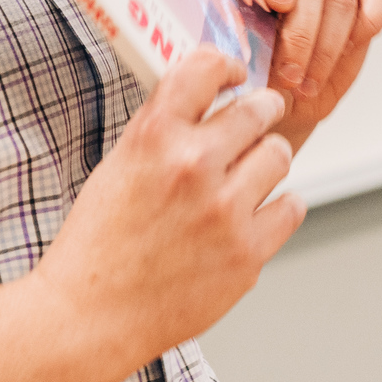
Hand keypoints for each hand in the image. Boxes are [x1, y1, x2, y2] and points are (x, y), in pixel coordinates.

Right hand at [32, 48, 304, 367]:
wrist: (90, 315)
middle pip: (258, 109)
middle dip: (261, 111)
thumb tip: (211, 98)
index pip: (207, 67)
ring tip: (249, 176)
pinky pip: (292, 207)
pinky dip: (277, 208)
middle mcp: (193, 165)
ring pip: (280, 155)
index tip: (237, 74)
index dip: (228, 66)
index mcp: (154, 136)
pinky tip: (255, 214)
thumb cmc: (99, 243)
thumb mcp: (119, 165)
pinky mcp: (247, 252)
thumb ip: (164, 128)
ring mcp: (224, 210)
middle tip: (258, 120)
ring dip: (268, 160)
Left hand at [227, 0, 381, 148]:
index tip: (276, 4)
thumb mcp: (226, 60)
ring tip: (306, 83)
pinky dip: (373, 15)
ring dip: (326, 46)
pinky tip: (360, 41)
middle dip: (300, 33)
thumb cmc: (243, 81)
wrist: (271, 106)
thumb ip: (227, 34)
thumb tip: (231, 33)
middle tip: (288, 74)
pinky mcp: (359, 0)